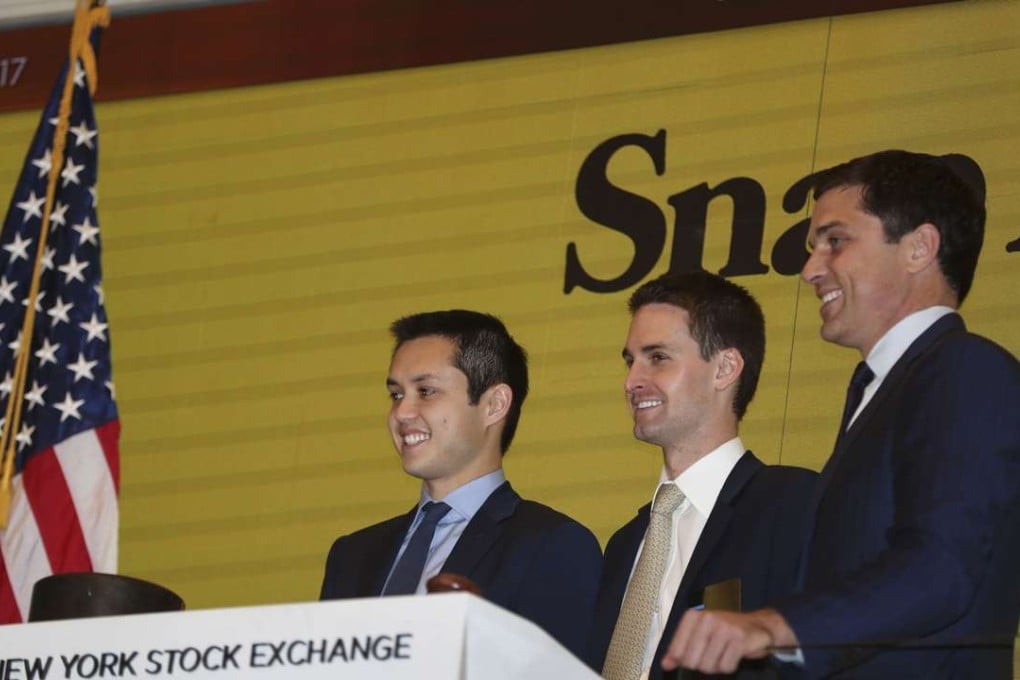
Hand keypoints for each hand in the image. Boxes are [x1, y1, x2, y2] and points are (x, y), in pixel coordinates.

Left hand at [660, 608, 795, 673]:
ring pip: (708, 666)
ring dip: (717, 666)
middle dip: (701, 665)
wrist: (758, 625)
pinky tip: (734, 655)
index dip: (681, 660)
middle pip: (691, 661)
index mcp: (693, 616)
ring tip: (724, 653)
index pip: (676, 649)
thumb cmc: (725, 630)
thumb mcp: (700, 634)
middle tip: (712, 656)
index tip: (689, 660)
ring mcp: (724, 628)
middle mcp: (707, 618)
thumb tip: (666, 664)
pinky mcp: (739, 638)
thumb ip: (681, 648)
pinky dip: (730, 666)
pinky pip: (726, 667)